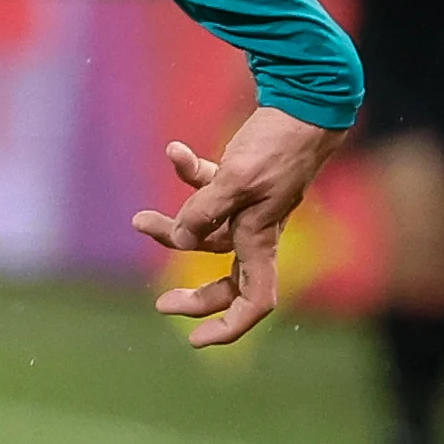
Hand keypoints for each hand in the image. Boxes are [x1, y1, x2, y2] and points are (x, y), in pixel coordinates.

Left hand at [130, 105, 341, 348]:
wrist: (304, 103)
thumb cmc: (277, 145)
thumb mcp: (236, 180)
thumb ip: (204, 212)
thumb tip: (181, 240)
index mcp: (261, 241)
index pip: (254, 301)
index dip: (229, 327)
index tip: (194, 340)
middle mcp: (255, 232)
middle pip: (227, 280)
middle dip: (195, 297)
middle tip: (161, 303)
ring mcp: (248, 207)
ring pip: (206, 233)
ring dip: (171, 227)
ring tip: (138, 221)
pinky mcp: (241, 179)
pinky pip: (208, 186)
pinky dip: (189, 172)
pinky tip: (173, 151)